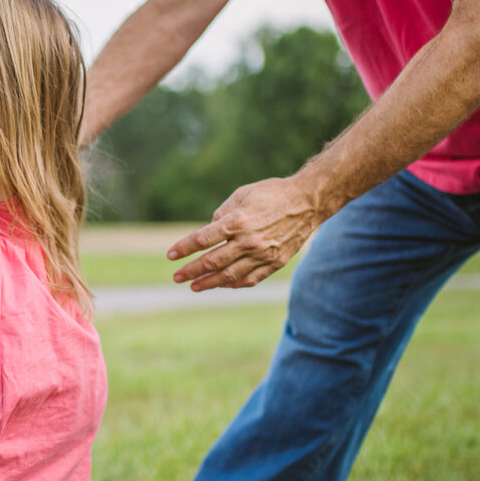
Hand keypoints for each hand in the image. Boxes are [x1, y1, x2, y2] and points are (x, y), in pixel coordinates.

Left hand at [167, 176, 323, 290]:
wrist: (308, 202)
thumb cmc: (271, 194)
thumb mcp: (242, 194)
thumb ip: (222, 213)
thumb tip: (208, 231)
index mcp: (237, 221)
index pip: (202, 239)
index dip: (184, 248)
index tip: (171, 255)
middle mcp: (248, 241)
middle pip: (212, 261)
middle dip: (191, 271)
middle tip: (176, 277)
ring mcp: (262, 254)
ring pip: (229, 275)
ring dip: (209, 283)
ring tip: (194, 286)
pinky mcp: (275, 263)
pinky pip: (250, 279)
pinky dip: (234, 284)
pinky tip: (222, 285)